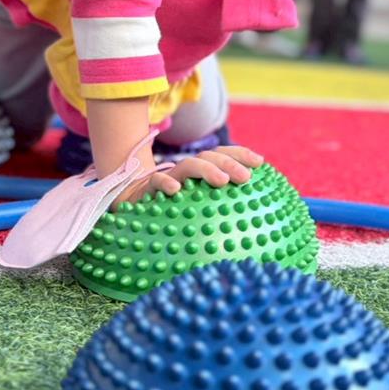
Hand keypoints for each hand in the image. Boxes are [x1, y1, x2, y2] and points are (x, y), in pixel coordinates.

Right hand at [112, 145, 263, 208]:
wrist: (128, 211)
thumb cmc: (169, 216)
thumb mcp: (194, 215)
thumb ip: (218, 217)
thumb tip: (253, 236)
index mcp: (200, 174)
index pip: (221, 155)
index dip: (240, 153)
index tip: (260, 162)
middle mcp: (186, 172)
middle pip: (209, 156)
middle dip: (230, 162)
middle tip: (246, 178)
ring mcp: (168, 178)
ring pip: (188, 164)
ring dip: (206, 169)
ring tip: (222, 181)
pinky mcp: (146, 188)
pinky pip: (156, 181)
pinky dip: (165, 182)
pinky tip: (175, 191)